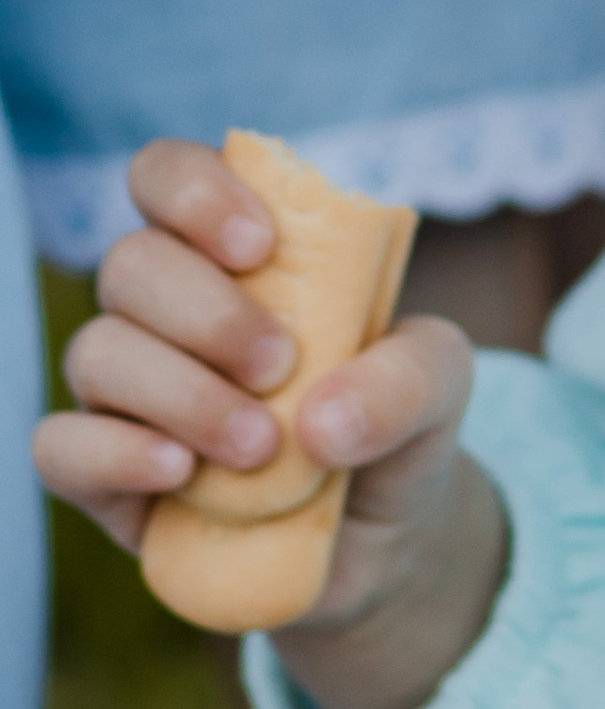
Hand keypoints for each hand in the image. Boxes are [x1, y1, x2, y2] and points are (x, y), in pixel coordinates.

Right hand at [34, 141, 505, 708]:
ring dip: (182, 394)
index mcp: (230, 252)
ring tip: (260, 446)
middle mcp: (163, 310)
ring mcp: (125, 391)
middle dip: (208, 313)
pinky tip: (179, 471)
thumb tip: (322, 423)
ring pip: (96, 353)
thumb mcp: (439, 384)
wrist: (385, 534)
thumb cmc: (392, 421)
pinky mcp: (104, 475)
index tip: (260, 245)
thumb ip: (409, 376)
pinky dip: (115, 453)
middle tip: (280, 366)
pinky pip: (61, 446)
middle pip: (131, 265)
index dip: (194, 192)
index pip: (166, 175)